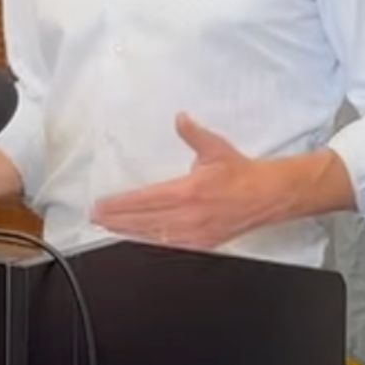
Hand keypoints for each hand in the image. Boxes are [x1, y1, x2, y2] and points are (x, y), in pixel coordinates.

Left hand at [90, 114, 280, 248]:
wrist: (268, 196)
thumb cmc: (241, 173)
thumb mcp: (216, 147)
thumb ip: (193, 133)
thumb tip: (180, 118)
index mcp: (188, 191)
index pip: (144, 200)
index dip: (119, 205)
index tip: (101, 206)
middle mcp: (189, 216)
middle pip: (143, 221)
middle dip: (117, 220)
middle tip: (96, 218)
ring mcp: (195, 234)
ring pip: (154, 236)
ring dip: (129, 233)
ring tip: (110, 228)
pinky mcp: (204, 244)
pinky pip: (170, 246)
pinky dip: (151, 242)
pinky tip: (138, 239)